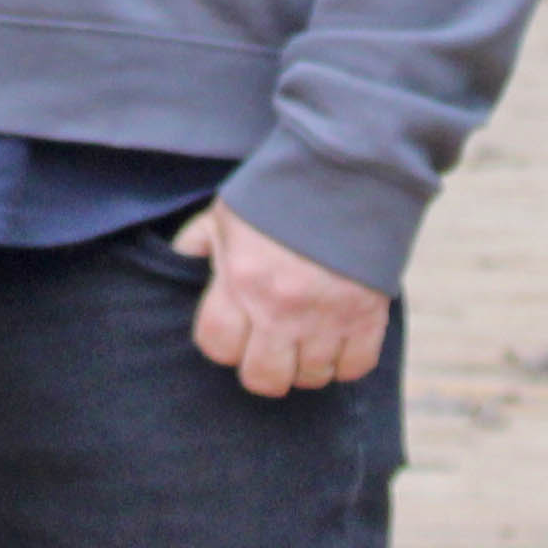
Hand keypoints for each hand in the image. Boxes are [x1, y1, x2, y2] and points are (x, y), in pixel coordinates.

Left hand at [180, 206, 390, 396]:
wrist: (349, 168)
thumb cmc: (282, 189)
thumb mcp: (227, 212)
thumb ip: (199, 243)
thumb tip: (179, 262)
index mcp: (241, 279)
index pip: (218, 347)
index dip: (224, 343)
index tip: (235, 329)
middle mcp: (281, 307)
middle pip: (263, 379)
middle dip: (263, 366)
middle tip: (271, 346)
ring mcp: (327, 316)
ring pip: (311, 378)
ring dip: (306, 364)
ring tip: (307, 339)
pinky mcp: (368, 315)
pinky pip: (355, 368)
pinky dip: (346, 361)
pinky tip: (338, 340)